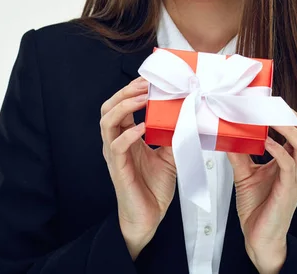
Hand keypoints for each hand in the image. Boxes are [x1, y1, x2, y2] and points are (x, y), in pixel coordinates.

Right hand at [100, 76, 176, 259]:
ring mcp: (115, 155)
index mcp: (128, 136)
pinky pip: (116, 146)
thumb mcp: (170, 154)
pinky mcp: (118, 169)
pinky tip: (142, 127)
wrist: (149, 218)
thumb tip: (189, 115)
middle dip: (125, 92)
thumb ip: (174, 135)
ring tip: (143, 97)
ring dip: (124, 106)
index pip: (122, 105)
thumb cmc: (154, 187)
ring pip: (107, 122)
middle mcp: (117, 142)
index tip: (150, 78)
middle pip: (109, 107)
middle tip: (145, 83)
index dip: (132, 90)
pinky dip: (128, 134)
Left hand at [227, 113, 296, 273]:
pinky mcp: (290, 189)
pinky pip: (289, 163)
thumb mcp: (246, 173)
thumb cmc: (258, 206)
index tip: (269, 102)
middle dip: (291, 115)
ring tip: (269, 116)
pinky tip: (265, 141)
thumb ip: (240, 153)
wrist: (259, 237)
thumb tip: (226, 132)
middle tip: (270, 104)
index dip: (288, 114)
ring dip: (287, 127)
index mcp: (295, 162)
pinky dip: (278, 148)